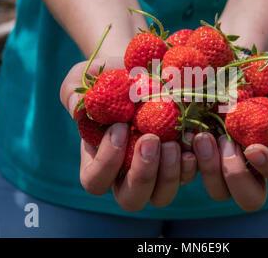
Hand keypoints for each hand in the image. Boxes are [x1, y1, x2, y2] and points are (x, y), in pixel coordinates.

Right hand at [60, 59, 197, 210]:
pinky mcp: (180, 161)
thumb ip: (73, 91)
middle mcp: (128, 172)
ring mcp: (157, 171)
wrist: (145, 69)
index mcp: (100, 159)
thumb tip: (77, 107)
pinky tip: (194, 140)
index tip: (120, 127)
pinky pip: (187, 176)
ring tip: (173, 143)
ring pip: (161, 195)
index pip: (95, 180)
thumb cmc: (111, 76)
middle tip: (150, 140)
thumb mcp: (85, 77)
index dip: (107, 162)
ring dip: (168, 174)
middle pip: (131, 199)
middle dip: (141, 175)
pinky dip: (191, 163)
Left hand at [192, 63, 267, 210]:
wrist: (225, 66)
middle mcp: (250, 166)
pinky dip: (185, 161)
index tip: (252, 147)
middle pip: (251, 199)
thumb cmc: (258, 74)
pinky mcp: (197, 156)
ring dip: (209, 169)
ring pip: (219, 192)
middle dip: (237, 177)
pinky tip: (182, 138)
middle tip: (225, 143)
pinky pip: (190, 174)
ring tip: (202, 136)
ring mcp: (222, 164)